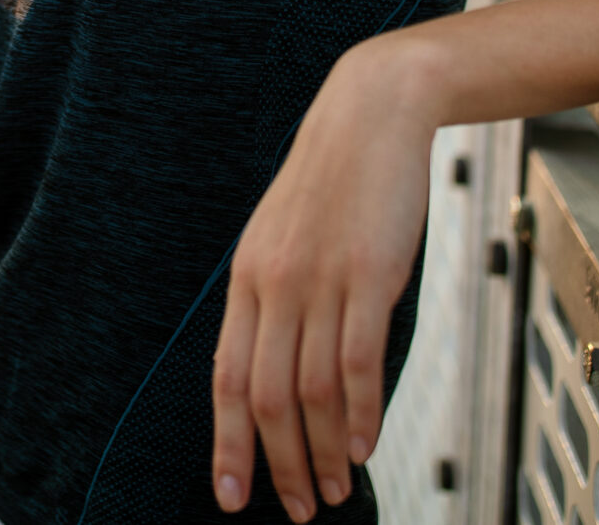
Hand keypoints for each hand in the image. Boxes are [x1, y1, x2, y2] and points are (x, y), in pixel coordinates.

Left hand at [211, 40, 439, 518]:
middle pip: (266, 397)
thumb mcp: (285, 238)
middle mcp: (274, 284)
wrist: (371, 113)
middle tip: (298, 510)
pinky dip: (359, 413)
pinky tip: (364, 446)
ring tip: (336, 492)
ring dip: (323, 453)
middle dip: (279, 465)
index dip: (227, 443)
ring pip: (311, 390)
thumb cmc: (335, 180)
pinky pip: (356, 360)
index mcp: (247, 279)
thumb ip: (278, 299)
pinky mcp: (368, 274)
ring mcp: (320, 280)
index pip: (227, 378)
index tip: (231, 496)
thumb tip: (282, 370)